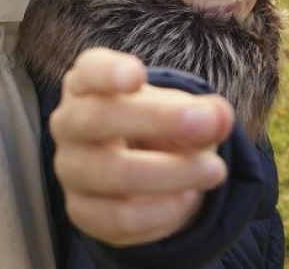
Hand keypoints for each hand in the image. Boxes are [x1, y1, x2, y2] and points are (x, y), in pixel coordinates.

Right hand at [49, 48, 234, 246]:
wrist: (136, 168)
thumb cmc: (153, 125)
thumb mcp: (177, 110)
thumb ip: (202, 112)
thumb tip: (220, 117)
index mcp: (86, 83)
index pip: (89, 71)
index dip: (109, 73)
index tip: (138, 75)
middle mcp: (69, 122)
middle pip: (98, 118)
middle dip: (156, 120)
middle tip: (205, 125)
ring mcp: (70, 168)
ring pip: (112, 172)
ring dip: (171, 173)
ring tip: (213, 170)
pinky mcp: (80, 210)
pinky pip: (120, 216)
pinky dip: (162, 211)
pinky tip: (188, 198)